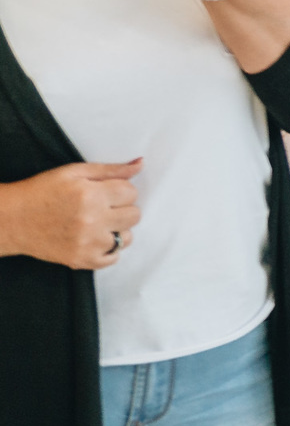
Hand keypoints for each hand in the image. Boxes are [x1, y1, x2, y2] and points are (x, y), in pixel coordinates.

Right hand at [0, 160, 141, 268]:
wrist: (11, 219)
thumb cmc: (41, 192)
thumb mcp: (74, 172)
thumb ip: (111, 170)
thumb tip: (140, 165)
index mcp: (91, 195)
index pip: (132, 193)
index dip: (119, 190)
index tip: (105, 192)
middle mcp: (92, 221)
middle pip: (134, 215)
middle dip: (121, 209)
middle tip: (101, 207)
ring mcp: (88, 243)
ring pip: (126, 238)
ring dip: (117, 230)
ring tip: (97, 223)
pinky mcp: (81, 260)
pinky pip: (113, 258)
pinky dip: (108, 249)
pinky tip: (94, 238)